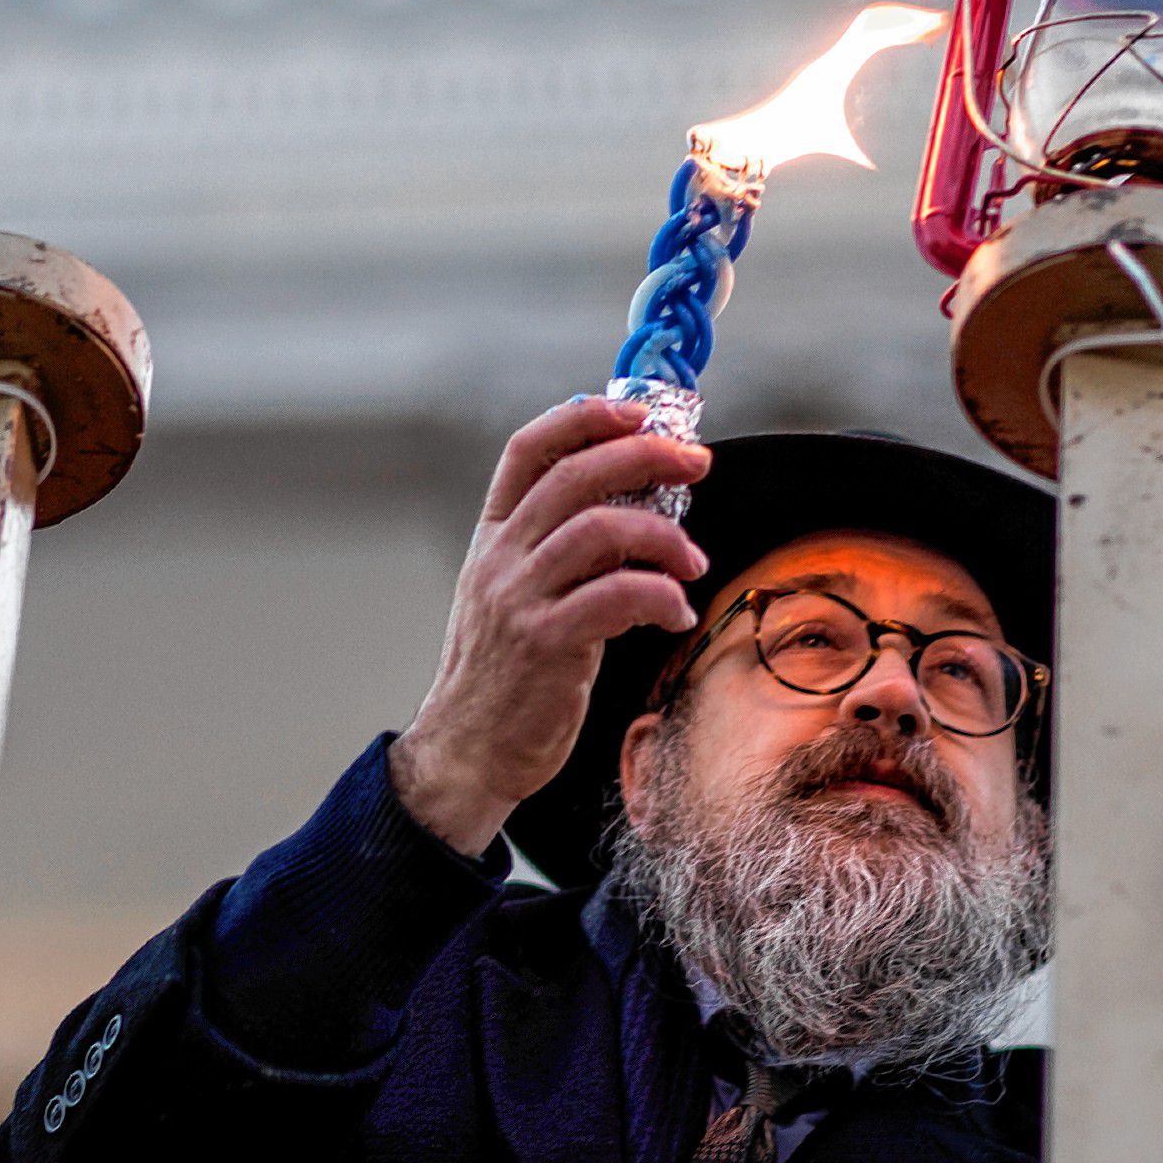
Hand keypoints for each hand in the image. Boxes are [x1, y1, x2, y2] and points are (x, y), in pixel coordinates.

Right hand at [390, 397, 709, 854]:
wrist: (466, 750)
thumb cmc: (504, 675)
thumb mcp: (515, 596)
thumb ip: (558, 550)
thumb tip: (634, 508)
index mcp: (492, 536)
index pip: (530, 448)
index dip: (586, 418)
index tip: (640, 412)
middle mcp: (500, 557)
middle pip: (576, 475)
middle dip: (646, 454)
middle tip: (696, 461)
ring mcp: (518, 598)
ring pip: (601, 529)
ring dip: (664, 535)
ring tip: (693, 561)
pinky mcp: (544, 642)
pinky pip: (617, 596)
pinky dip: (661, 596)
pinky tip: (677, 613)